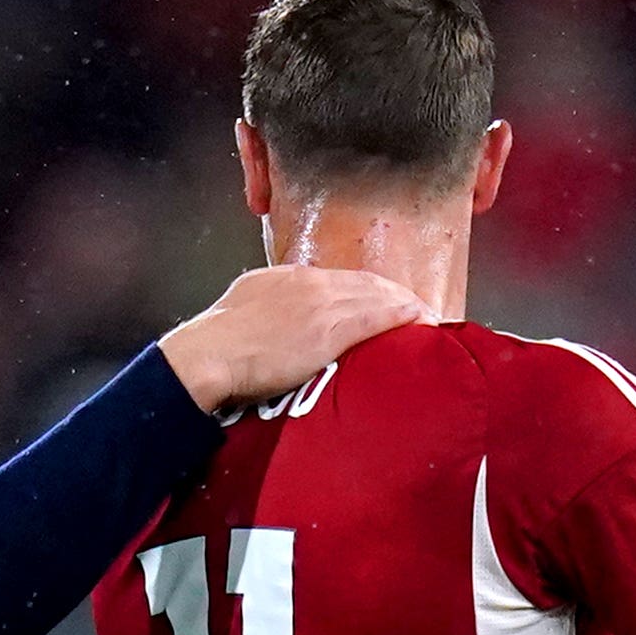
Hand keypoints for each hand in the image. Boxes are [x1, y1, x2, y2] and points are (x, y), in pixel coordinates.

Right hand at [159, 263, 428, 410]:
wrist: (208, 356)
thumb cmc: (214, 349)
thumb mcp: (240, 314)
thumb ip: (264, 315)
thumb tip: (273, 330)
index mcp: (283, 279)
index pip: (336, 279)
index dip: (364, 290)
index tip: (380, 300)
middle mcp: (306, 283)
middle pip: (362, 282)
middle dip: (392, 295)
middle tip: (417, 308)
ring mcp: (320, 304)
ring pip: (375, 296)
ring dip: (404, 306)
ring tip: (427, 318)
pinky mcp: (329, 329)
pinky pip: (377, 316)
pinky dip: (402, 316)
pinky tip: (420, 320)